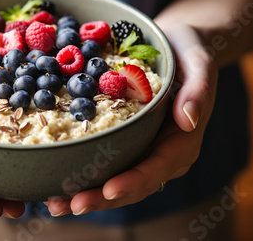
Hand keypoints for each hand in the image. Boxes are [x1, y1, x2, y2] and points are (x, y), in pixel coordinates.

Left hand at [46, 24, 217, 215]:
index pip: (157, 168)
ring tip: (54, 203)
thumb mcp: (198, 62)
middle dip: (100, 198)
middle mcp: (163, 153)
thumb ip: (198, 90)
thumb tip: (188, 120)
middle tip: (66, 205)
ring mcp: (144, 150)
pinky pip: (107, 164)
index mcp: (183, 141)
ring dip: (87, 194)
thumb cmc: (189, 52)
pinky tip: (59, 181)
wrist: (176, 46)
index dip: (133, 181)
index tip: (109, 190)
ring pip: (117, 181)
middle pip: (133, 184)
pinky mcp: (128, 142)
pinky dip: (85, 175)